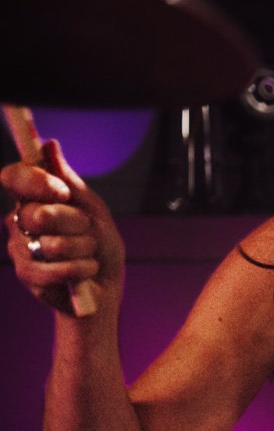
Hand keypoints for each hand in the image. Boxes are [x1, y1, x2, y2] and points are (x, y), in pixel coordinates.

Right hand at [2, 139, 123, 315]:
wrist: (104, 285)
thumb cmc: (99, 244)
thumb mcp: (92, 209)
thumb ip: (71, 181)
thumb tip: (50, 145)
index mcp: (32, 198)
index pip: (13, 177)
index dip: (33, 180)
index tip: (61, 191)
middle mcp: (19, 221)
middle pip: (38, 213)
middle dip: (75, 222)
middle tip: (88, 230)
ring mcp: (19, 249)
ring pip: (51, 244)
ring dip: (83, 249)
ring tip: (90, 254)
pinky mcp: (27, 275)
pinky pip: (53, 270)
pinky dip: (80, 269)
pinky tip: (88, 270)